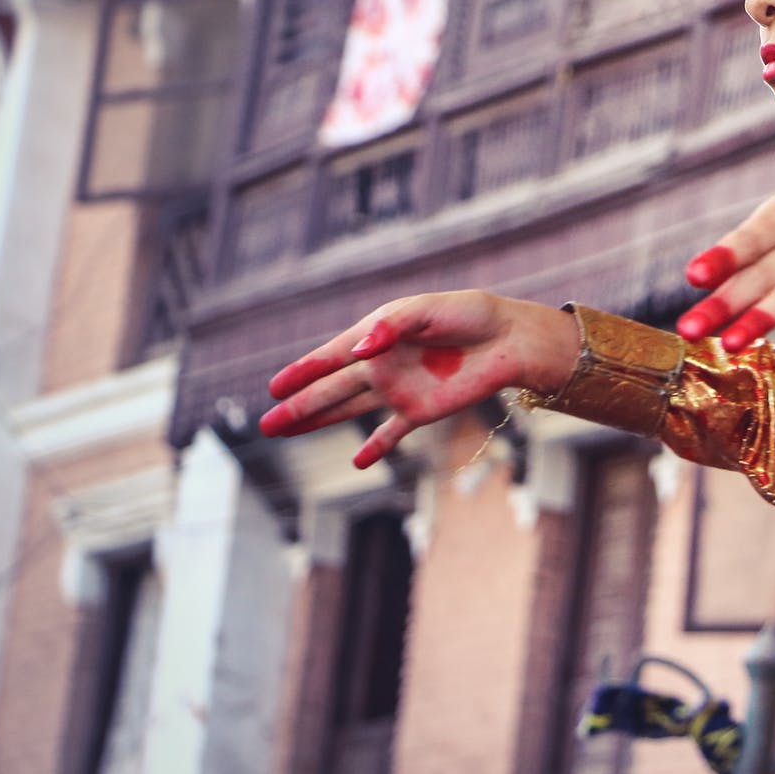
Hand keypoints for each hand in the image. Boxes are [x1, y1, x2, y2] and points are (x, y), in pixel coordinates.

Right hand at [259, 291, 577, 468]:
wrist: (508, 339)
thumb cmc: (468, 315)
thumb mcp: (427, 311)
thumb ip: (391, 327)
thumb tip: (358, 352)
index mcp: (376, 336)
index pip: (329, 358)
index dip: (302, 372)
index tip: (274, 387)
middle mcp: (380, 365)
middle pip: (331, 390)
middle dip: (299, 406)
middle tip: (266, 423)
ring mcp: (398, 390)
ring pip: (349, 412)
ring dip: (319, 423)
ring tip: (288, 434)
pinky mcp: (421, 412)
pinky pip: (391, 433)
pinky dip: (376, 448)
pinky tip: (357, 463)